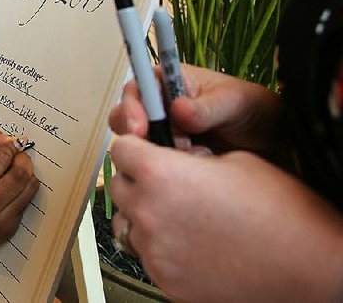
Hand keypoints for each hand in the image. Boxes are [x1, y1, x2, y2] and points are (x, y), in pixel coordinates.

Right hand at [0, 125, 39, 258]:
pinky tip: (10, 189)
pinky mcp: (10, 230)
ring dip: (27, 173)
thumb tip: (0, 134)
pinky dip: (22, 190)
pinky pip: (26, 202)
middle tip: (16, 154)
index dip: (8, 147)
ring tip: (14, 170)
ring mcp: (0, 224)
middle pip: (19, 175)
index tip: (9, 142)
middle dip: (22, 158)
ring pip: (29, 188)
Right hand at [109, 64, 284, 157]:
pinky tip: (191, 174)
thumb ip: (208, 107)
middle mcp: (161, 107)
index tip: (140, 127)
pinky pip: (154, 166)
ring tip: (189, 160)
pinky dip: (166, 173)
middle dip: (134, 136)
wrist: (279, 147)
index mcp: (171, 82)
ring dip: (154, 156)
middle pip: (126, 117)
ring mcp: (165, 135)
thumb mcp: (238, 102)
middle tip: (157, 150)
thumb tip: (178, 109)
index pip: (138, 88)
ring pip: (137, 145)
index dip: (132, 106)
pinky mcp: (170, 160)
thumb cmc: (258, 112)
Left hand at [109, 135, 342, 302]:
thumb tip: (179, 158)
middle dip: (138, 178)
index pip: (121, 148)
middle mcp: (149, 213)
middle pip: (118, 184)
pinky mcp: (165, 280)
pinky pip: (148, 255)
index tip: (145, 148)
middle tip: (166, 181)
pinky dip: (163, 246)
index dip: (136, 145)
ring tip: (184, 215)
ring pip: (130, 222)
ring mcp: (155, 251)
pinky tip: (193, 242)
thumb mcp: (235, 160)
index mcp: (161, 175)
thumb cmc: (280, 214)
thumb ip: (192, 156)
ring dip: (147, 214)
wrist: (308, 268)